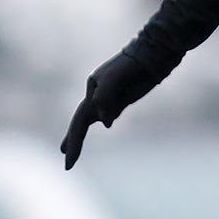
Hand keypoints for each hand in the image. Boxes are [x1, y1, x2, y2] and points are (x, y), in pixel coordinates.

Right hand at [59, 51, 166, 168]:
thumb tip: (105, 124)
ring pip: (94, 117)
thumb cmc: (131, 66)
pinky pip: (111, 111)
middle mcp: (97, 94)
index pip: (79, 121)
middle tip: (67, 162)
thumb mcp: (114, 80)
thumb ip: (105, 99)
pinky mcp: (124, 98)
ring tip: (73, 143)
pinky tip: (105, 124)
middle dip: (73, 141)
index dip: (74, 141)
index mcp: (92, 90)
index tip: (68, 159)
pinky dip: (105, 119)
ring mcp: (110, 97)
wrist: (151, 56)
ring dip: (83, 130)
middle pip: (81, 122)